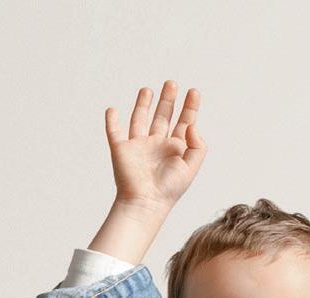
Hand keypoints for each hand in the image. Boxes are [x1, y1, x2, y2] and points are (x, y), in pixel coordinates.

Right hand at [104, 80, 204, 211]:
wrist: (146, 202)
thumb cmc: (169, 189)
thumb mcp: (192, 166)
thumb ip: (198, 145)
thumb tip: (192, 124)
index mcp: (175, 148)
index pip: (184, 122)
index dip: (189, 107)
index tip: (194, 92)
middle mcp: (157, 145)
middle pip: (163, 116)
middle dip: (168, 99)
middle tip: (171, 83)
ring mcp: (139, 146)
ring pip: (140, 120)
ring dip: (143, 104)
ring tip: (148, 90)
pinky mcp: (121, 149)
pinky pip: (114, 132)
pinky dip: (112, 121)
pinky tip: (112, 110)